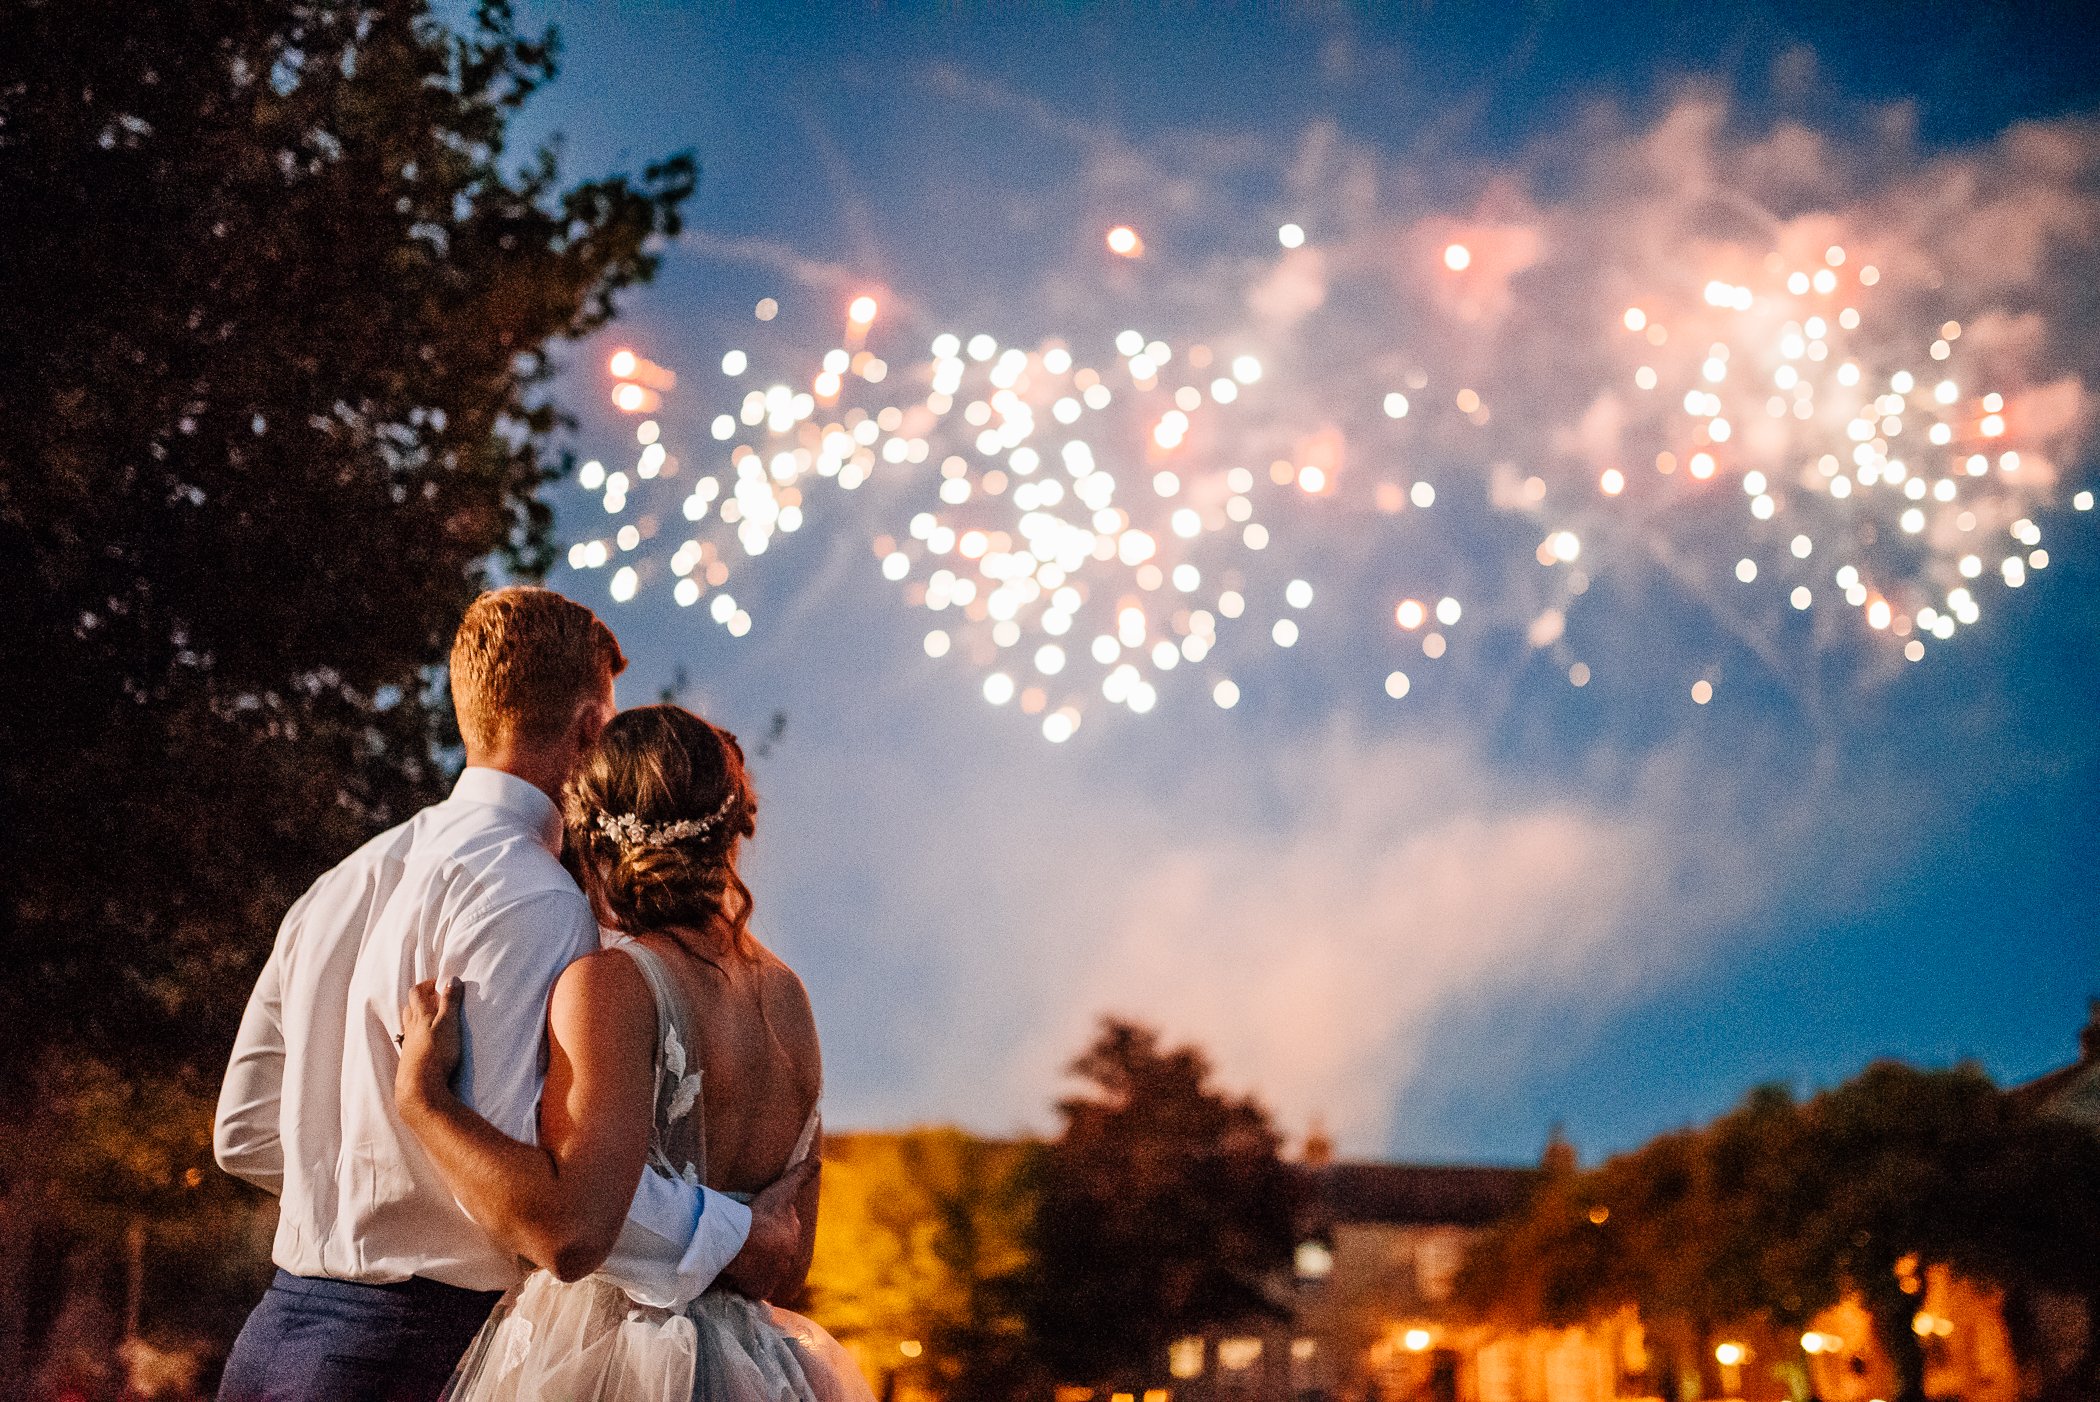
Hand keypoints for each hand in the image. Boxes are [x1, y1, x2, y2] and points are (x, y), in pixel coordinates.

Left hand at [395, 977, 463, 1111]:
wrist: (420, 1087)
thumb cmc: (436, 1053)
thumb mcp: (448, 1023)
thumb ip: (450, 1001)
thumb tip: (452, 979)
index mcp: (420, 1016)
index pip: (417, 993)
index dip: (427, 985)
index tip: (440, 983)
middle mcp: (410, 1028)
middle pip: (410, 1008)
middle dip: (420, 1000)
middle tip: (436, 999)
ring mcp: (408, 1045)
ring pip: (409, 1025)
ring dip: (417, 1018)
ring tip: (430, 1019)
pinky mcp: (410, 1060)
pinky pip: (411, 1042)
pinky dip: (417, 1037)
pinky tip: (426, 1044)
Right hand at [720, 1155, 818, 1299]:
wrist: (745, 1243)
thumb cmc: (763, 1215)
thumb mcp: (783, 1190)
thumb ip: (801, 1175)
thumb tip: (818, 1159)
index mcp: (793, 1236)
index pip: (785, 1232)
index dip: (771, 1228)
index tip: (759, 1225)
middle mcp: (787, 1258)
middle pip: (776, 1252)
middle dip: (766, 1249)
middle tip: (747, 1243)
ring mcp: (774, 1275)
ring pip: (765, 1270)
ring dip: (756, 1267)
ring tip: (739, 1259)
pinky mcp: (760, 1289)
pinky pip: (754, 1287)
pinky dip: (747, 1284)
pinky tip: (737, 1276)